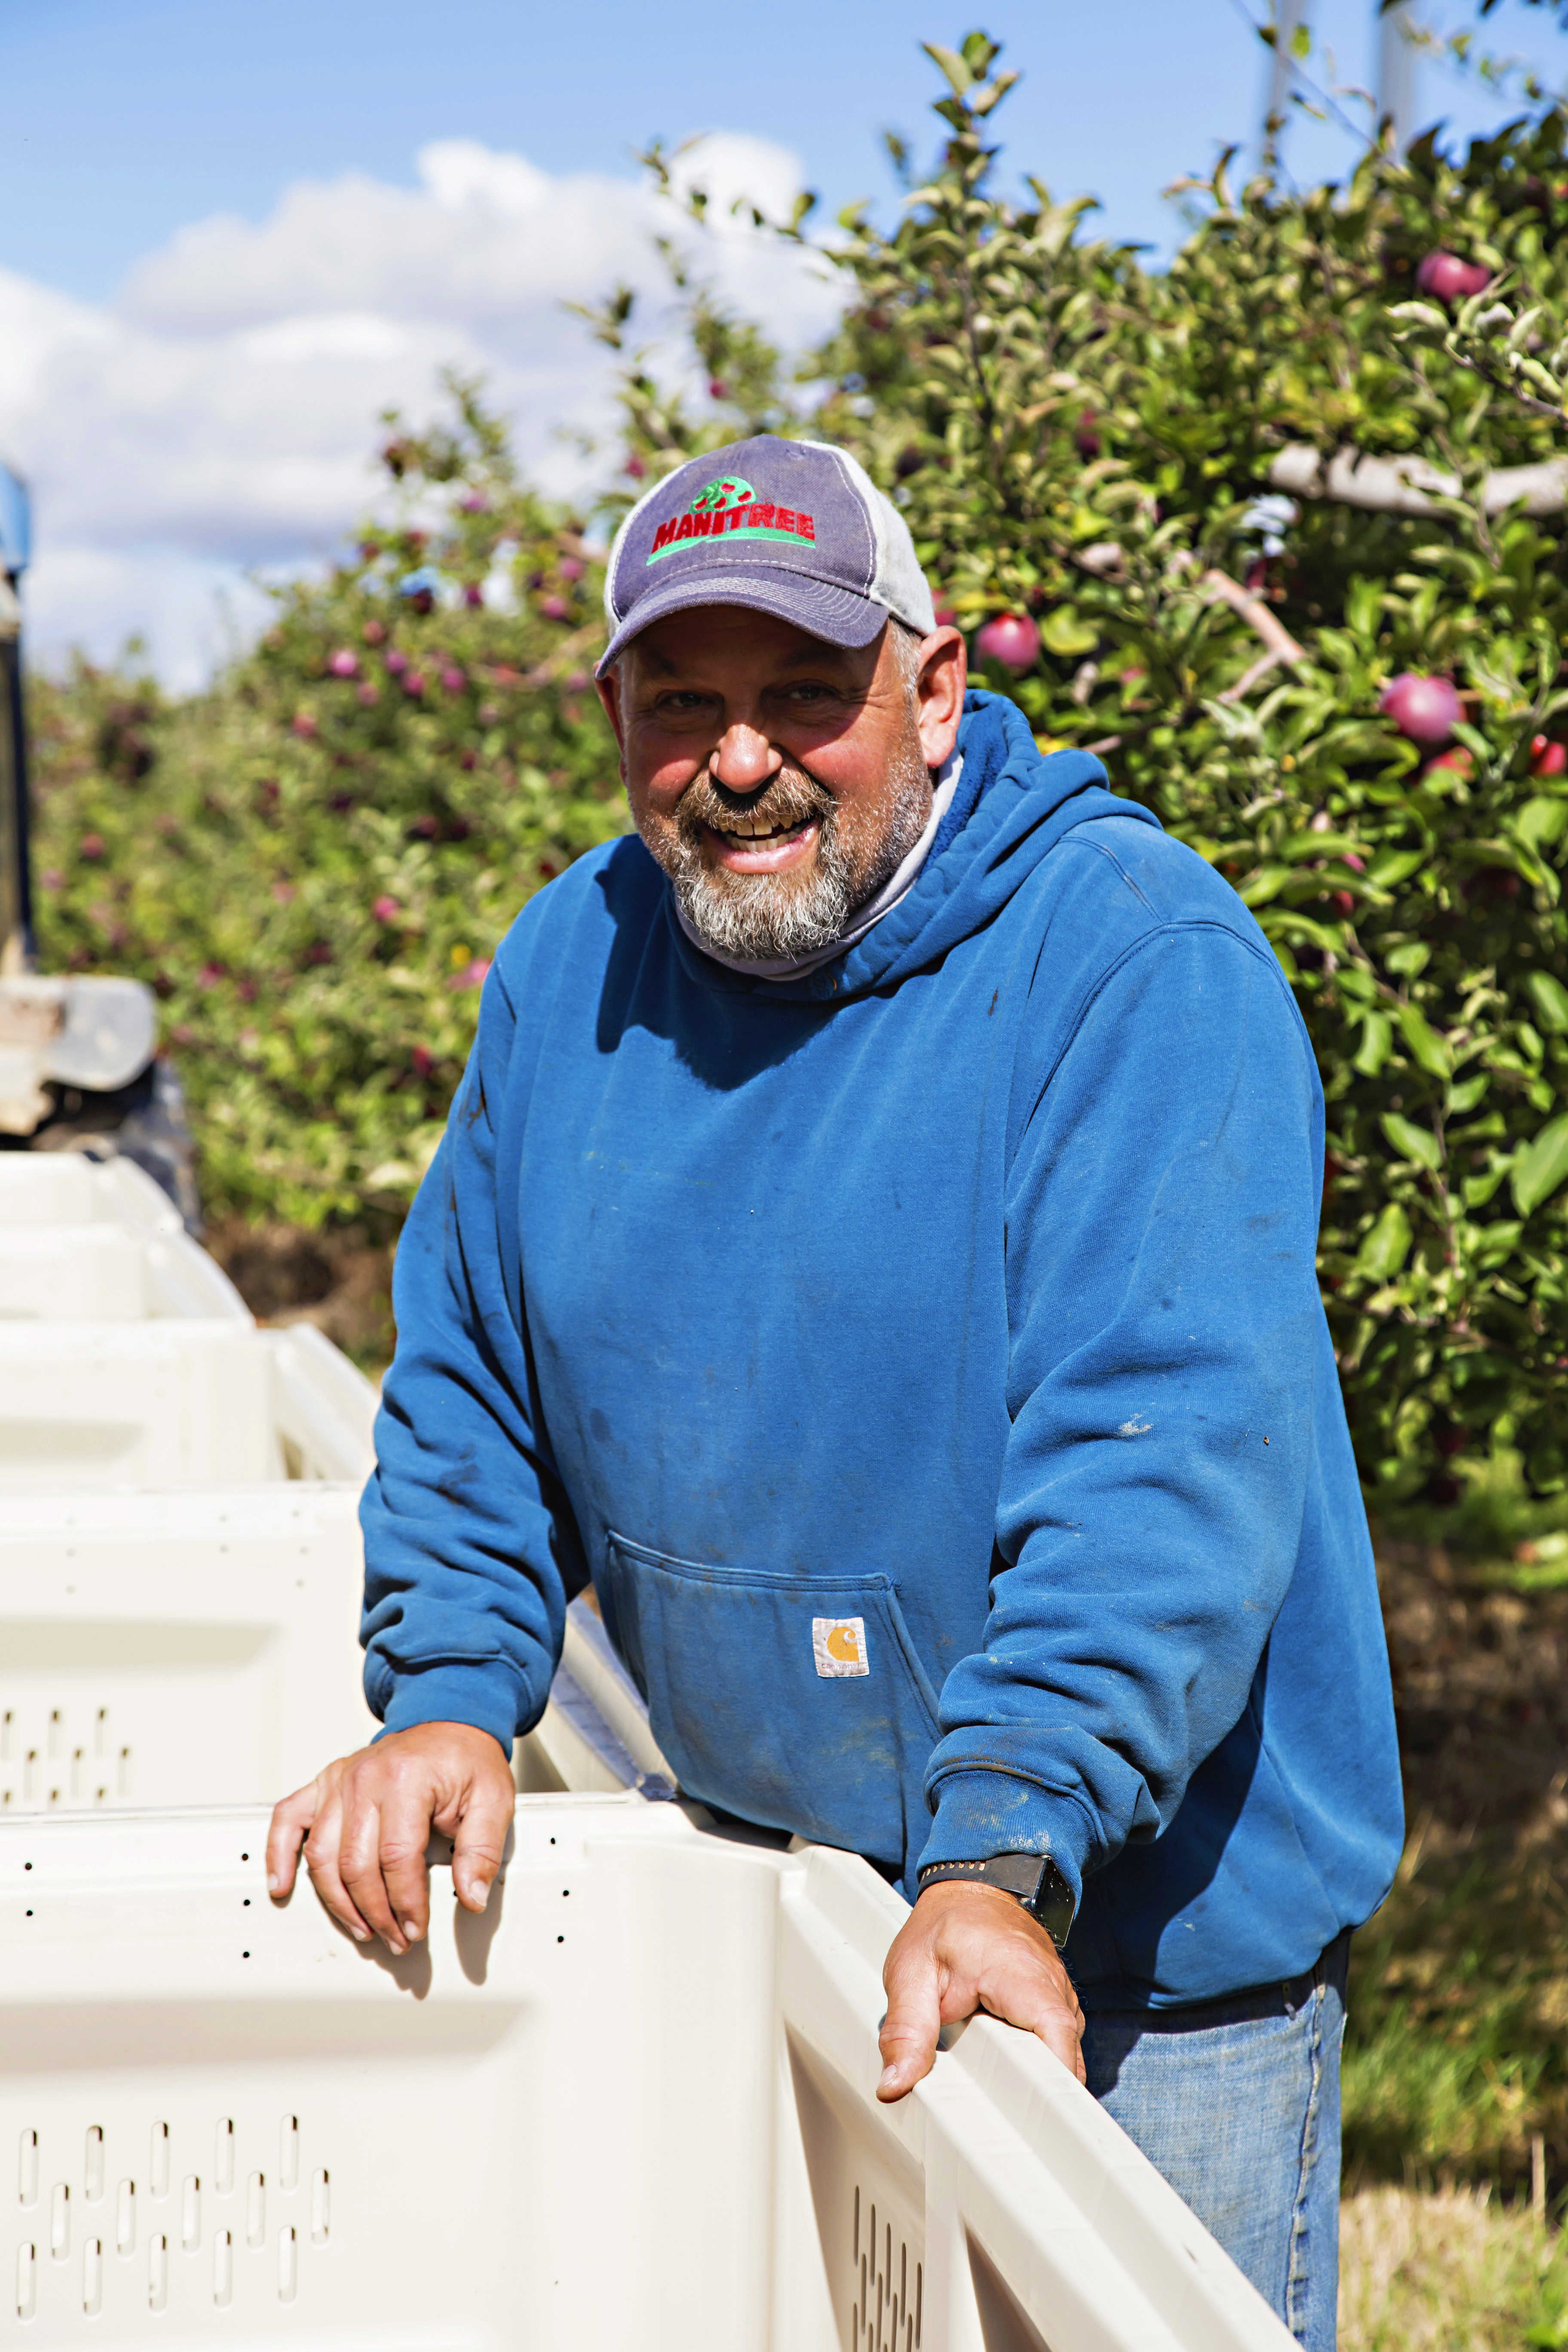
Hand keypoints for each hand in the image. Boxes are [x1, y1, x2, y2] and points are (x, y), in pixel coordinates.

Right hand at [266, 1722, 515, 1955]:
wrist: (448, 1722)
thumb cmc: (466, 1760)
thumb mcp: (493, 1799)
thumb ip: (482, 1850)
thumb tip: (473, 1897)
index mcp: (406, 1778)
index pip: (397, 1857)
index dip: (406, 1902)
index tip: (416, 1927)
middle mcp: (365, 1777)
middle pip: (356, 1863)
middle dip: (376, 1911)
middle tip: (395, 1937)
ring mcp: (339, 1780)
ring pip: (322, 1855)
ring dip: (338, 1901)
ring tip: (362, 1927)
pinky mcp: (325, 1783)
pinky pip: (288, 1819)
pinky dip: (279, 1854)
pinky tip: (282, 1885)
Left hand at [877, 1879, 1085, 2101]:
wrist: (973, 1891)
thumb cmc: (944, 1927)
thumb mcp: (911, 1970)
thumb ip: (905, 2029)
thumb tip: (894, 2085)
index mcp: (1022, 1976)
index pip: (1056, 2038)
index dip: (1046, 2085)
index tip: (1023, 2122)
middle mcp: (1055, 1990)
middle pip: (1062, 2064)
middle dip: (1033, 2101)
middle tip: (992, 2128)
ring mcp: (1062, 2002)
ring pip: (1061, 2064)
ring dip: (1031, 2086)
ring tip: (994, 2107)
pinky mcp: (1057, 2013)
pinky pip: (1055, 2054)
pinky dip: (1032, 2071)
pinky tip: (1003, 2081)